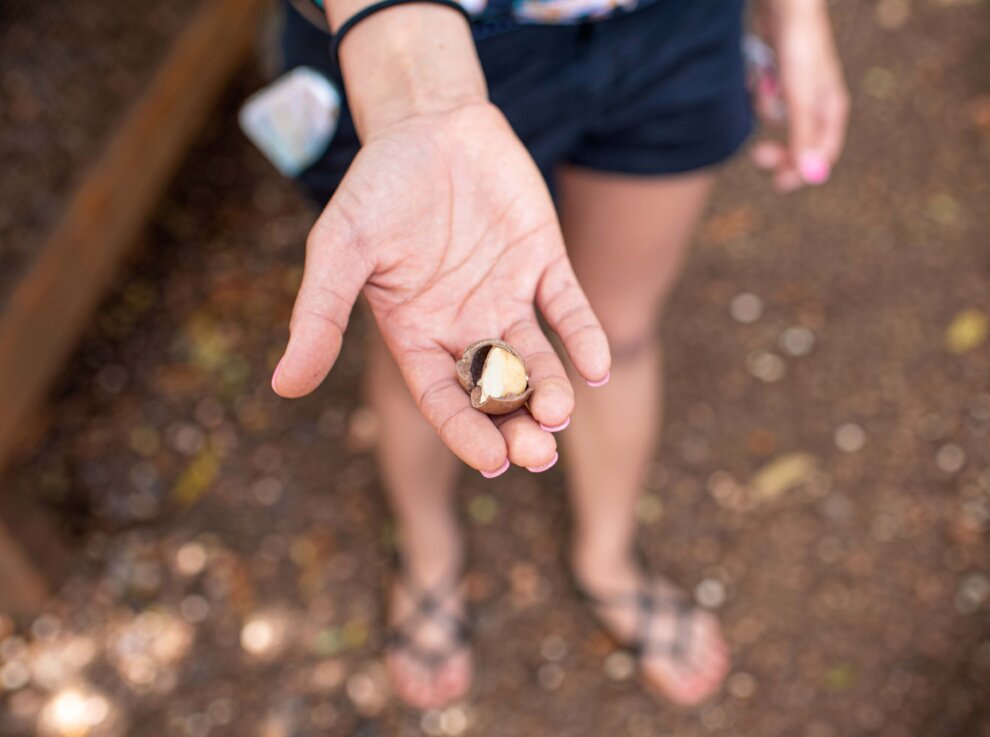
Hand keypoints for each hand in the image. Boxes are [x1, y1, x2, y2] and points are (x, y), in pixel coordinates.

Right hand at [271, 101, 610, 474]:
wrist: (426, 123)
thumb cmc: (375, 188)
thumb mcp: (340, 250)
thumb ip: (320, 316)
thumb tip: (284, 386)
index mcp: (417, 335)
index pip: (443, 399)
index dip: (467, 432)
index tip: (492, 462)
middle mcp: (465, 327)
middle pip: (494, 393)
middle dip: (516, 426)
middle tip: (537, 454)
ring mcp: (507, 298)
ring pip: (534, 360)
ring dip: (550, 390)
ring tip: (559, 413)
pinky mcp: (543, 264)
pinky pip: (567, 308)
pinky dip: (584, 335)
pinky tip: (597, 365)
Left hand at [750, 0, 849, 191]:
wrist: (785, 2)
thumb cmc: (798, 45)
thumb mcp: (799, 95)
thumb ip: (803, 134)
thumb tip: (809, 175)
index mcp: (831, 107)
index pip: (822, 152)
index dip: (801, 170)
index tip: (778, 183)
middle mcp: (817, 100)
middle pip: (798, 142)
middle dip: (779, 149)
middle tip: (756, 154)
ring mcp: (797, 87)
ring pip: (776, 117)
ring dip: (765, 107)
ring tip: (764, 82)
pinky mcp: (778, 74)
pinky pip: (764, 97)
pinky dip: (758, 90)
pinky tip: (759, 70)